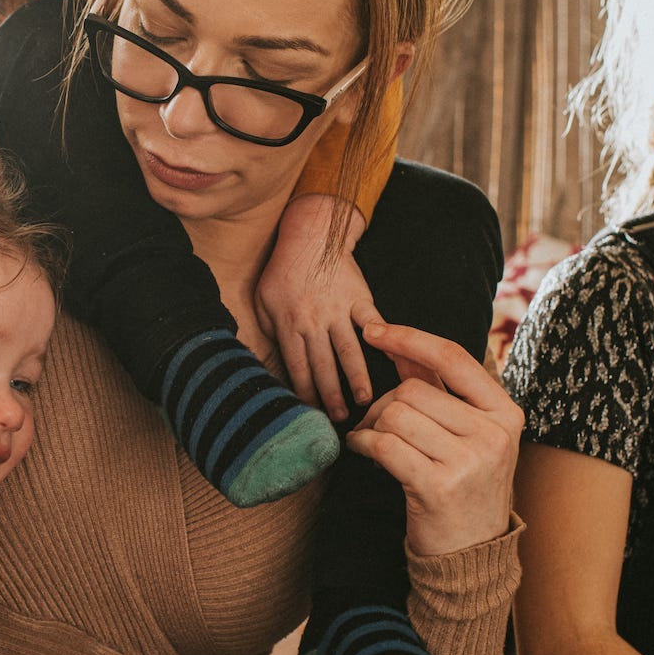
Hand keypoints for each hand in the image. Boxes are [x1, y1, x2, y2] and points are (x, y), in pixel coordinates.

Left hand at [255, 194, 378, 421]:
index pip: (297, 368)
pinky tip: (390, 361)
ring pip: (348, 351)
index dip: (305, 394)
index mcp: (288, 325)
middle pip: (323, 366)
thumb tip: (275, 360)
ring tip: (366, 401)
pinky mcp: (358, 298)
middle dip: (332, 396)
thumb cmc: (283, 271)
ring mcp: (337, 310)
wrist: (311, 235)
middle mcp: (313, 321)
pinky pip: (370, 322)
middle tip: (340, 419)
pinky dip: (380, 341)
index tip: (312, 413)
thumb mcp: (263, 301)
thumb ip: (269, 331)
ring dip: (357, 378)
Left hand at [346, 321, 522, 555]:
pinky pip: (383, 445)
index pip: (452, 358)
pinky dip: (363, 445)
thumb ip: (439, 391)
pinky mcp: (439, 487)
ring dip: (372, 428)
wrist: (471, 555)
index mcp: (505, 413)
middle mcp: (493, 433)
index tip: (374, 330)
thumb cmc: (464, 489)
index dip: (409, 338)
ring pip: (395, 415)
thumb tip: (401, 345)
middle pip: (412, 389)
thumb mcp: (467, 436)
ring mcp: (469, 461)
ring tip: (374, 445)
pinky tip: (363, 453)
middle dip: (382, 404)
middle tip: (376, 428)